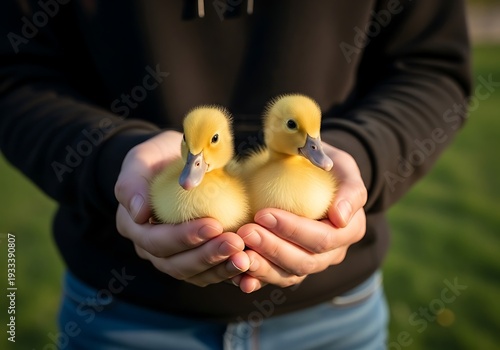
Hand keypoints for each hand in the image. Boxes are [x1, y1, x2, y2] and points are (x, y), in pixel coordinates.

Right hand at [114, 131, 249, 286]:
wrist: (181, 163)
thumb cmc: (160, 156)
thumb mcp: (142, 158)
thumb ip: (132, 182)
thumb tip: (139, 213)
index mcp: (134, 226)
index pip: (156, 241)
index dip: (184, 237)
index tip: (213, 225)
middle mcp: (152, 249)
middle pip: (176, 264)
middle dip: (207, 256)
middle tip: (235, 243)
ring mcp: (175, 257)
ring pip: (196, 274)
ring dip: (221, 268)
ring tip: (246, 257)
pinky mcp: (197, 259)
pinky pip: (212, 272)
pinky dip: (230, 272)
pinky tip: (251, 264)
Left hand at [233, 144, 366, 292]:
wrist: (313, 173)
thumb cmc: (326, 166)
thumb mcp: (344, 166)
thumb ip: (349, 189)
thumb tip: (340, 217)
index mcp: (350, 230)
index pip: (323, 238)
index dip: (293, 230)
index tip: (264, 214)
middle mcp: (333, 252)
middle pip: (305, 262)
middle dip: (272, 248)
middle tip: (245, 232)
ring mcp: (312, 262)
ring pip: (288, 275)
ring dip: (262, 267)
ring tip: (238, 254)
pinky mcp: (290, 267)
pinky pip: (274, 278)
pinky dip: (256, 279)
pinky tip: (237, 277)